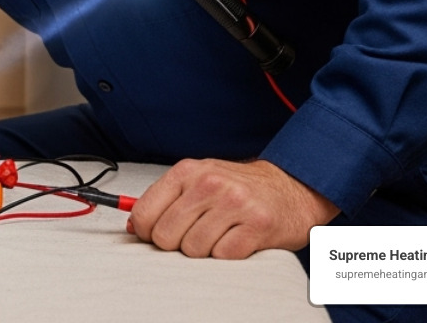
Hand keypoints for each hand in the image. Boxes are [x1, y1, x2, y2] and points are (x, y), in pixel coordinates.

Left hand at [125, 159, 338, 258]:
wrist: (291, 187)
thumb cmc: (240, 188)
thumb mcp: (199, 180)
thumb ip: (166, 199)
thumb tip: (134, 227)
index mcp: (188, 171)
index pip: (145, 212)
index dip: (147, 232)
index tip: (156, 234)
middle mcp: (209, 183)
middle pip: (166, 235)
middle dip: (176, 244)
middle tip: (195, 235)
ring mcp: (234, 203)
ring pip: (193, 249)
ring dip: (204, 250)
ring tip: (219, 235)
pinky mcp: (257, 225)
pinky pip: (222, 256)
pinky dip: (226, 255)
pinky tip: (236, 239)